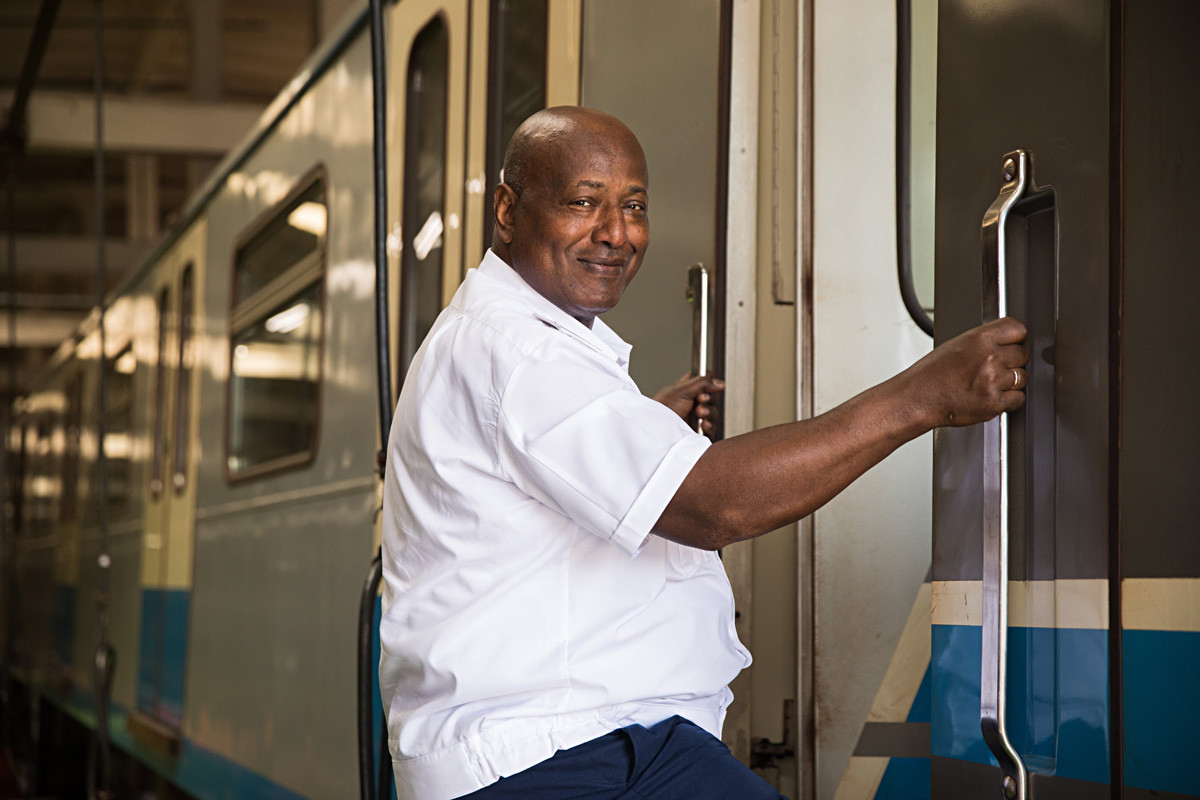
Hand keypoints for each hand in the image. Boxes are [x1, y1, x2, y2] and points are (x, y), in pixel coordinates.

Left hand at [653, 373, 724, 434]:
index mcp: (687, 390)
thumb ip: (701, 383)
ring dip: (709, 412)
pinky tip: (703, 424)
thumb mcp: (681, 390)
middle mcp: (692, 403)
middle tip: (700, 400)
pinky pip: (712, 430)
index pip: (705, 383)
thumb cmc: (661, 409)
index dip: (709, 384)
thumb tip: (719, 382)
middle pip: (713, 398)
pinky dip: (710, 426)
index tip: (707, 387)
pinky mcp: (698, 432)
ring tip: (699, 413)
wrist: (656, 430)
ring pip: (714, 413)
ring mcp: (696, 418)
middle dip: (709, 399)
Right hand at [903, 316, 1029, 428]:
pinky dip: (1008, 400)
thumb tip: (1005, 343)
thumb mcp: (956, 345)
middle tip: (996, 368)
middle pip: (1023, 354)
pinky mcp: (994, 403)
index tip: (1012, 344)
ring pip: (1022, 377)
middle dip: (1013, 361)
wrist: (918, 398)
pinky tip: (991, 396)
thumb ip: (984, 342)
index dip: (1016, 338)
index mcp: (979, 338)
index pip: (1017, 329)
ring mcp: (993, 381)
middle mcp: (989, 357)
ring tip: (990, 384)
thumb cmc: (931, 374)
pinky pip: (1017, 398)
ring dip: (1011, 382)